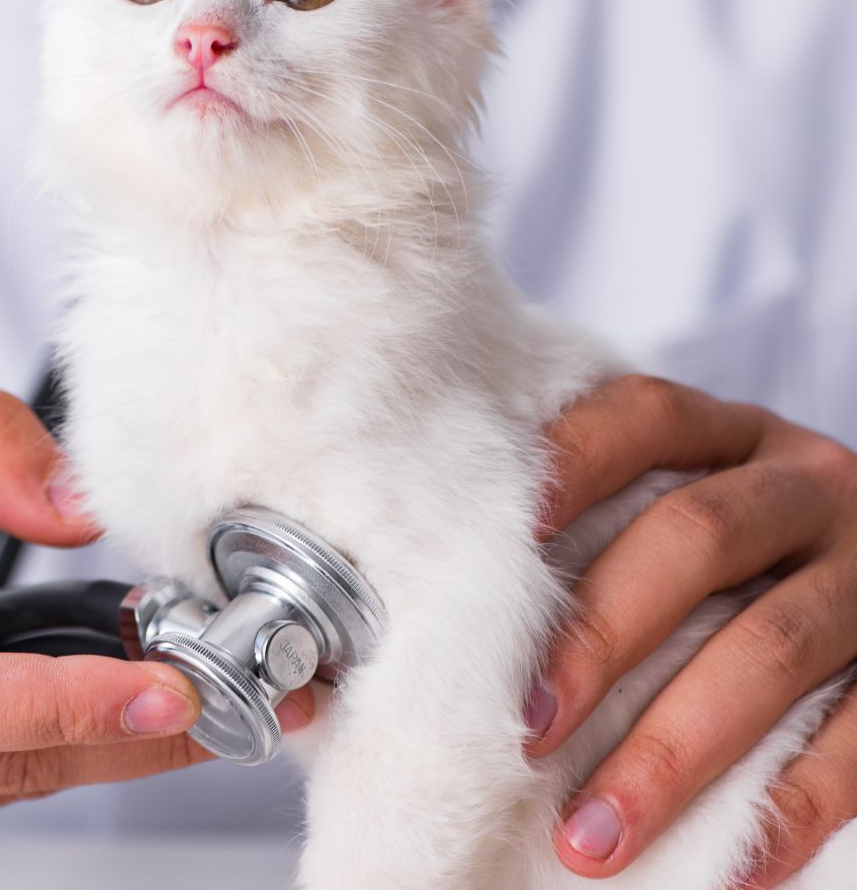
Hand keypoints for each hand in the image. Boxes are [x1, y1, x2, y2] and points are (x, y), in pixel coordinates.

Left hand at [523, 375, 856, 884]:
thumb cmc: (734, 550)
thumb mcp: (687, 497)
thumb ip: (601, 520)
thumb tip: (455, 595)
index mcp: (732, 436)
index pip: (645, 417)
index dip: (573, 461)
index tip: (506, 535)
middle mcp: (806, 488)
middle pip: (696, 536)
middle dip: (602, 635)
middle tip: (527, 725)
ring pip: (769, 650)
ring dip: (674, 751)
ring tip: (592, 833)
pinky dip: (793, 807)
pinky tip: (729, 870)